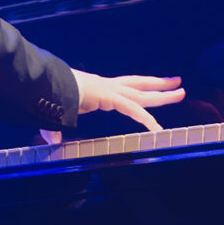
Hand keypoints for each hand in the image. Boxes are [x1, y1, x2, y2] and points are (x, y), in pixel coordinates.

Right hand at [41, 70, 184, 143]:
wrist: (42, 86)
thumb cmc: (48, 96)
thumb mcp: (56, 115)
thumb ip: (56, 129)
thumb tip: (51, 142)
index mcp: (99, 89)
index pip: (125, 87)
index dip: (141, 87)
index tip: (153, 88)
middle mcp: (108, 87)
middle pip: (140, 84)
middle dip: (160, 84)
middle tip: (178, 82)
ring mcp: (109, 90)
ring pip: (142, 93)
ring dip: (163, 94)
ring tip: (181, 91)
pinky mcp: (107, 97)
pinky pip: (131, 109)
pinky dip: (145, 120)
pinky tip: (157, 128)